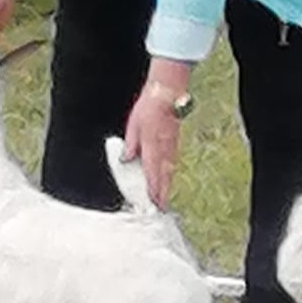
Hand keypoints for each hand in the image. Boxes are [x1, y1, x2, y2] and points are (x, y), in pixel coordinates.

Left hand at [123, 87, 180, 209]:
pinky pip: (172, 163)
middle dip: (162, 192)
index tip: (152, 201)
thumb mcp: (134, 125)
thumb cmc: (149, 108)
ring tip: (164, 198)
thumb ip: (130, 144)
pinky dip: (170, 174)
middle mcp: (164, 149)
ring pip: (169, 170)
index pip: (152, 171)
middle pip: (164, 175)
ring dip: (167, 185)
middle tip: (161, 207)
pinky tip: (168, 178)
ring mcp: (172, 146)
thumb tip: (126, 159)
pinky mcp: (175, 143)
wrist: (167, 95)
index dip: (152, 188)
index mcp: (153, 145)